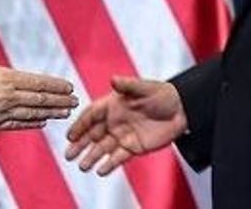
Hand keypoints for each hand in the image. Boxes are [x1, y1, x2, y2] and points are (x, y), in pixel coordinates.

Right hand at [0, 4, 77, 131]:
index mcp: (3, 78)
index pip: (37, 82)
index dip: (55, 85)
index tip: (68, 86)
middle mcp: (6, 97)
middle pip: (39, 99)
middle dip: (59, 100)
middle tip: (74, 100)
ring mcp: (0, 112)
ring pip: (32, 114)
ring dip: (51, 112)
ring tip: (65, 112)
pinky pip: (18, 125)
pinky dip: (32, 123)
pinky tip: (42, 122)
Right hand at [64, 76, 186, 175]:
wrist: (182, 110)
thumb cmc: (162, 94)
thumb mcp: (144, 87)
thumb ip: (128, 85)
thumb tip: (113, 79)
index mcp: (113, 105)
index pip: (91, 116)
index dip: (80, 125)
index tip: (70, 136)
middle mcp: (114, 121)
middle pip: (93, 134)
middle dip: (80, 145)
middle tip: (68, 155)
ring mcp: (123, 135)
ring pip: (103, 148)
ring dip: (92, 156)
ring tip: (82, 166)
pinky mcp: (134, 147)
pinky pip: (119, 157)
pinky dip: (110, 164)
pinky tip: (101, 170)